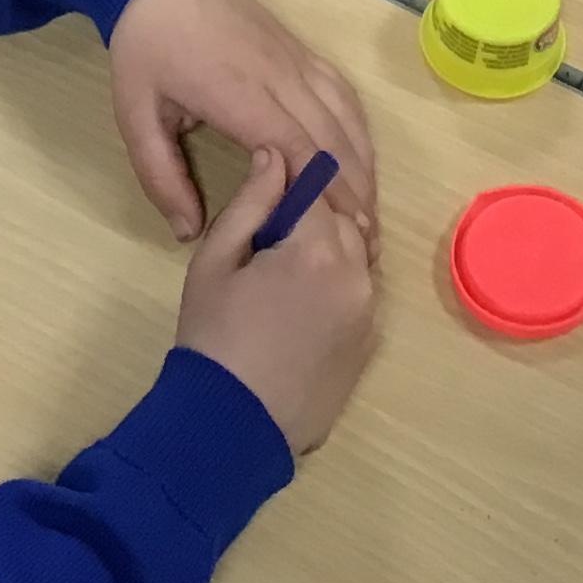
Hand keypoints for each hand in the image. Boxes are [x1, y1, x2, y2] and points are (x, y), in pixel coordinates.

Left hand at [109, 0, 378, 248]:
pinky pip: (342, 92)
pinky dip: (359, 129)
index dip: (323, 193)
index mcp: (239, 95)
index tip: (336, 236)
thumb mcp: (136, 116)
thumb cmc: (146, 49)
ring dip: (363, 163)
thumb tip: (189, 234)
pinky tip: (362, 157)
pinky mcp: (302, 51)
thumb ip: (161, 176)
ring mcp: (297, 60)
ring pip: (346, 115)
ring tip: (369, 211)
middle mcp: (280, 77)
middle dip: (352, 192)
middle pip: (332, 139)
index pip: (297, 149)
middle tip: (364, 243)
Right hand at [175, 146, 378, 456]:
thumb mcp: (214, 262)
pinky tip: (300, 307)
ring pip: (357, 254)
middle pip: (344, 217)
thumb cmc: (213, 338)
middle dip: (313, 216)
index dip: (291, 182)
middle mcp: (357, 274)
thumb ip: (251, 203)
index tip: (268, 188)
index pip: (316, 185)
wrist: (232, 426)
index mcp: (318, 248)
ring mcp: (369, 312)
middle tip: (268, 238)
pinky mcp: (369, 343)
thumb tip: (276, 156)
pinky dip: (338, 285)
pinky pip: (360, 292)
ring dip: (329, 250)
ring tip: (284, 274)